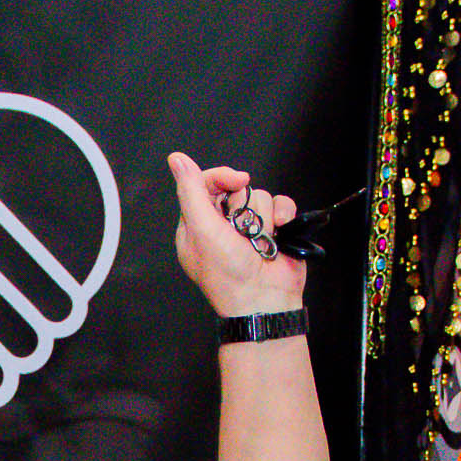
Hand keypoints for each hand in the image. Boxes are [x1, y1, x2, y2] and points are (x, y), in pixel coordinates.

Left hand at [167, 152, 306, 317]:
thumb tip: (177, 160)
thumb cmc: (229, 276)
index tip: (236, 182)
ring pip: (260, 196)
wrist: (264, 300)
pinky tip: (279, 234)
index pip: (205, 184)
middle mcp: (221, 225)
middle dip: (244, 209)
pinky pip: (281, 205)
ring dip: (263, 220)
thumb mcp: (202, 229)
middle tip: (241, 233)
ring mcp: (249, 228)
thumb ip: (191, 191)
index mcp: (196, 225)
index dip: (221, 178)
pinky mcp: (273, 230)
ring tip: (258, 243)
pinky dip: (283, 217)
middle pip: (236, 189)